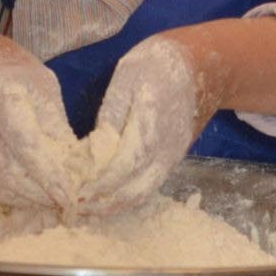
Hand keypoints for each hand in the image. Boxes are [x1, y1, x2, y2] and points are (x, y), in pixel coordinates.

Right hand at [0, 27, 82, 211]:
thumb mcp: (45, 87)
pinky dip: (18, 197)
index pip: (25, 143)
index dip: (48, 172)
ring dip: (31, 199)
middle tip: (70, 200)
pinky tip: (37, 196)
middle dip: (42, 192)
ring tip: (56, 201)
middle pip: (10, 171)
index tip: (70, 193)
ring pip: (0, 184)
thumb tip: (77, 166)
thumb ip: (57, 125)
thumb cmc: (16, 75)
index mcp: (4, 99)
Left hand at [78, 31, 218, 213]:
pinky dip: (127, 200)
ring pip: (143, 193)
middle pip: (134, 188)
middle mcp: (166, 148)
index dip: (99, 181)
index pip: (124, 163)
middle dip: (101, 202)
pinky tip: (105, 202)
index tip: (73, 190)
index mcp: (151, 121)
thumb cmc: (158, 64)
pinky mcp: (173, 161)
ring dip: (113, 207)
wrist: (203, 66)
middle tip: (71, 208)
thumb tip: (94, 148)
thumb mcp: (128, 75)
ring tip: (84, 211)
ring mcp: (172, 157)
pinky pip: (149, 187)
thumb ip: (112, 111)